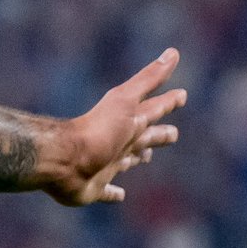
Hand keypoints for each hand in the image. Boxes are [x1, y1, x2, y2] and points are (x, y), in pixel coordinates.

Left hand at [45, 49, 185, 205]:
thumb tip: (173, 52)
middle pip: (144, 136)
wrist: (64, 159)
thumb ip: (148, 79)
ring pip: (126, 160)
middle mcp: (119, 141)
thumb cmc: (99, 130)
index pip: (154, 109)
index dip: (168, 102)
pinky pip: (107, 190)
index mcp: (129, 122)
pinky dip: (113, 192)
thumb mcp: (127, 101)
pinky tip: (119, 195)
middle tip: (173, 134)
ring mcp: (106, 163)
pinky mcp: (95, 186)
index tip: (182, 94)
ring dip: (136, 158)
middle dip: (158, 134)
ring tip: (146, 158)